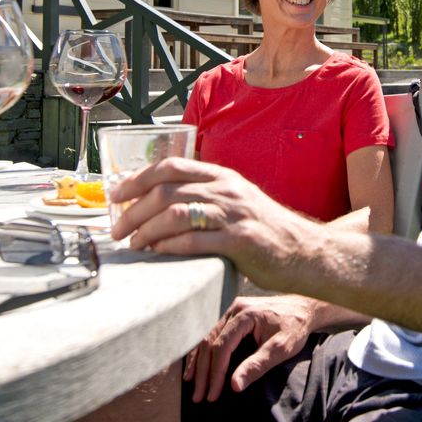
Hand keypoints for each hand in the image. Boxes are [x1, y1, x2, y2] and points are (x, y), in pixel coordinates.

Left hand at [109, 157, 318, 289]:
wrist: (306, 252)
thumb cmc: (264, 231)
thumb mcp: (235, 202)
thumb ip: (204, 196)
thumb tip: (158, 203)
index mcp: (222, 176)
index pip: (170, 166)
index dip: (137, 179)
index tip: (116, 195)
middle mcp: (226, 190)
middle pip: (166, 190)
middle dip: (133, 210)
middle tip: (117, 230)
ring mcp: (234, 214)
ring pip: (176, 212)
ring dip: (146, 230)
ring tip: (134, 245)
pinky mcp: (241, 241)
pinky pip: (195, 240)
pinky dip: (169, 247)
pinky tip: (157, 254)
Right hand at [184, 295, 323, 401]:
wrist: (305, 307)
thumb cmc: (296, 327)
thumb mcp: (281, 349)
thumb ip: (257, 365)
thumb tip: (234, 386)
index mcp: (245, 315)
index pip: (222, 347)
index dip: (215, 373)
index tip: (212, 394)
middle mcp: (234, 309)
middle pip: (209, 343)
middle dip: (203, 372)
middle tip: (198, 396)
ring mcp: (232, 311)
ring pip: (206, 338)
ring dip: (198, 363)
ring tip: (191, 384)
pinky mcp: (233, 315)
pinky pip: (213, 334)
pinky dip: (203, 352)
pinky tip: (197, 366)